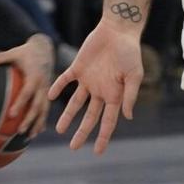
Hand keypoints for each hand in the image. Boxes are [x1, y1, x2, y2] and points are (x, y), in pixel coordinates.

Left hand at [0, 33, 53, 136]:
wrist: (44, 49)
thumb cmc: (26, 52)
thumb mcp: (15, 52)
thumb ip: (1, 57)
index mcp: (34, 76)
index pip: (26, 93)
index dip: (19, 104)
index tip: (11, 115)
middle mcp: (42, 85)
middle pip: (36, 105)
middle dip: (29, 119)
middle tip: (19, 131)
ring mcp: (46, 91)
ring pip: (43, 110)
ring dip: (37, 123)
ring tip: (30, 137)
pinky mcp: (47, 94)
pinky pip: (46, 109)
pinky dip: (42, 120)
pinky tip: (37, 132)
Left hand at [48, 21, 142, 153]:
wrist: (118, 31)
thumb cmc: (130, 52)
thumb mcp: (134, 75)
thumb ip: (130, 95)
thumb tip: (128, 116)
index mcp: (115, 95)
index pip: (108, 122)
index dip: (103, 137)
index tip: (97, 152)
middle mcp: (100, 91)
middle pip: (89, 117)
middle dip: (82, 132)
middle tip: (73, 147)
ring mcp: (88, 80)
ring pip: (75, 103)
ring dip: (67, 116)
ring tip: (58, 129)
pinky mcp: (77, 68)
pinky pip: (64, 80)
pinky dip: (56, 87)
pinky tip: (48, 96)